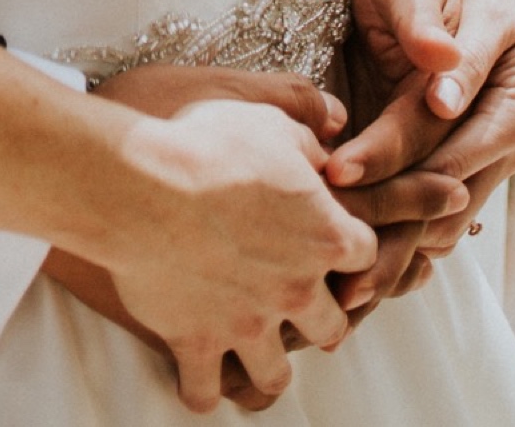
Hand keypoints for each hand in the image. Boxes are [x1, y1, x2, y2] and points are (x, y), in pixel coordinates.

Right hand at [79, 97, 376, 414]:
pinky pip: (205, 392)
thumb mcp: (270, 121)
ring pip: (274, 375)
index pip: (365, 255)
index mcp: (323, 237)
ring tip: (252, 349)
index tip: (328, 238)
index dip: (348, 247)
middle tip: (292, 300)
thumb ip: (308, 138)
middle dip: (317, 318)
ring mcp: (247, 325)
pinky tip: (197, 375)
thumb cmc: (211, 145)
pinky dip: (202, 388)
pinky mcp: (197, 343)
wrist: (149, 185)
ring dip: (266, 364)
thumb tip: (330, 136)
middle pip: (331, 328)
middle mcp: (295, 291)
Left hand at [327, 0, 514, 309]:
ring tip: (342, 280)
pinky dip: (404, 236)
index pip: (437, 152)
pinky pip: (436, 210)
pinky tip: (364, 257)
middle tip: (332, 259)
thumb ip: (465, 57)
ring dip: (395, 250)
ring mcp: (487, 163)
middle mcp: (501, 151)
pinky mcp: (469, 163)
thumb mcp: (491, 13)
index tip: (335, 174)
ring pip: (437, 220)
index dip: (384, 164)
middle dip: (388, 236)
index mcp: (508, 116)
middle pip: (436, 204)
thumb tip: (441, 98)